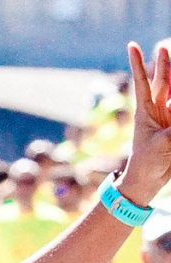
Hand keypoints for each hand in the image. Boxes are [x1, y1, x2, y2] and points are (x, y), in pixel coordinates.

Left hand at [120, 44, 170, 203]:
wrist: (149, 180)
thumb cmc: (148, 162)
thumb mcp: (163, 143)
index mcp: (145, 111)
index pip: (141, 82)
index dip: (137, 64)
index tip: (132, 45)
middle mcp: (158, 110)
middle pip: (164, 81)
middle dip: (164, 63)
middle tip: (163, 46)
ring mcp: (170, 116)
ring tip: (169, 56)